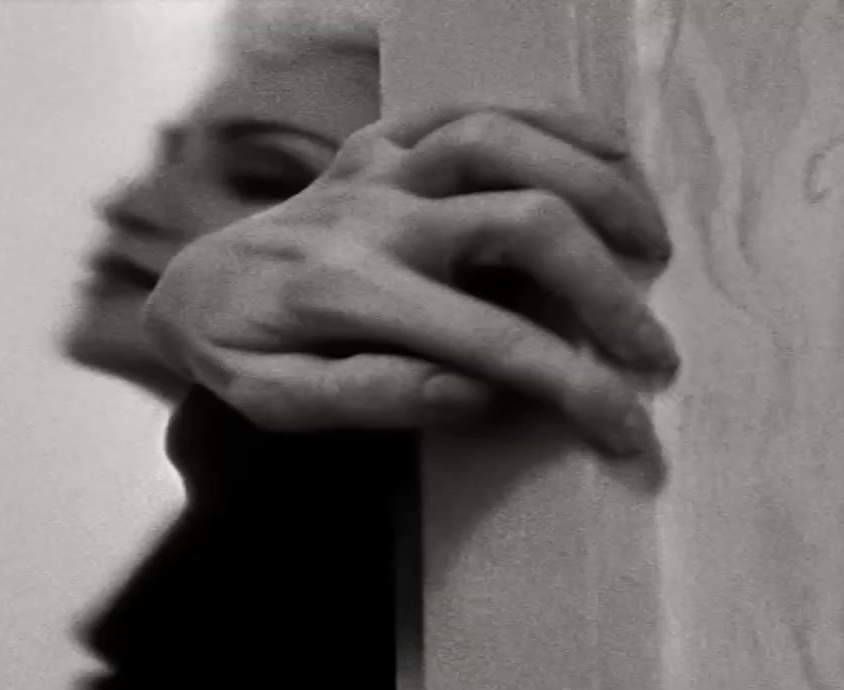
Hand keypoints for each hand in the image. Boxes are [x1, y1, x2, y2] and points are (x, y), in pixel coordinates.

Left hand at [143, 102, 678, 455]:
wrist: (188, 284)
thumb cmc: (239, 352)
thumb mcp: (279, 404)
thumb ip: (370, 397)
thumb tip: (479, 394)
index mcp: (348, 293)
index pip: (487, 340)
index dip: (571, 386)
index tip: (631, 430)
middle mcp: (372, 217)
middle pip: (517, 221)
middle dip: (604, 287)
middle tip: (654, 350)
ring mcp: (376, 167)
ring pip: (500, 140)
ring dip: (590, 181)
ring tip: (650, 239)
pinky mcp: (377, 141)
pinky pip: (465, 105)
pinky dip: (544, 115)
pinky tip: (601, 146)